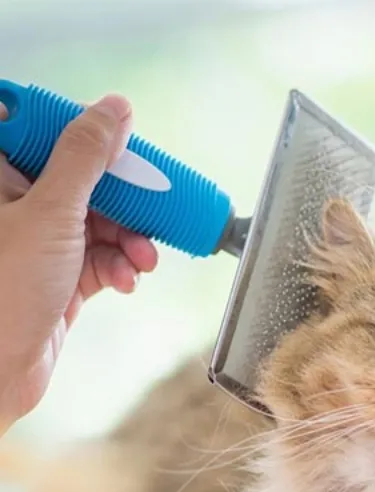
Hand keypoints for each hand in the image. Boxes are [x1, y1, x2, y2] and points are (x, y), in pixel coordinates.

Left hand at [0, 95, 157, 427]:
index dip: (88, 136)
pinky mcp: (60, 276)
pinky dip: (121, 267)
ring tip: (143, 259)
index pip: (44, 131)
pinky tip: (128, 280)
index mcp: (0, 177)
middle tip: (154, 208)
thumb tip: (115, 110)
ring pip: (99, 222)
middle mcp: (16, 204)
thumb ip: (85, 158)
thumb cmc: (5, 292)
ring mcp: (39, 242)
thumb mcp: (52, 213)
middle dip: (124, 201)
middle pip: (84, 180)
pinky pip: (102, 257)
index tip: (125, 149)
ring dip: (129, 240)